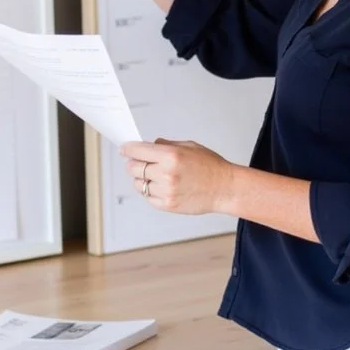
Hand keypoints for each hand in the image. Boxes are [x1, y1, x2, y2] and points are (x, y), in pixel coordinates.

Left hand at [121, 138, 236, 214]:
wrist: (225, 188)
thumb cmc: (211, 166)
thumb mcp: (189, 146)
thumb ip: (166, 145)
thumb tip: (149, 145)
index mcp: (171, 155)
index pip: (137, 151)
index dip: (128, 149)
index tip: (124, 148)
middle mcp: (166, 173)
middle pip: (133, 168)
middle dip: (134, 163)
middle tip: (140, 161)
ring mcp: (165, 191)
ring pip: (138, 184)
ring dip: (142, 178)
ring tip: (155, 175)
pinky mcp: (167, 205)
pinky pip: (147, 197)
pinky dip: (150, 191)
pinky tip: (162, 186)